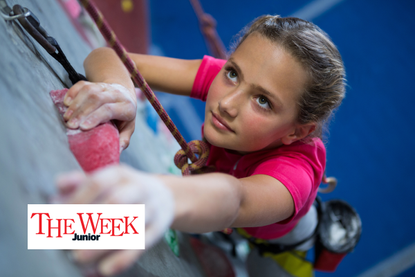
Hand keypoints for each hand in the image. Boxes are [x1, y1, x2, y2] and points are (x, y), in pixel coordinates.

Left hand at [54, 164, 174, 275]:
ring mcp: (151, 208)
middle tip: (66, 241)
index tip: (58, 219)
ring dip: (102, 243)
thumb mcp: (105, 180)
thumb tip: (55, 195)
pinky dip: (122, 258)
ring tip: (78, 258)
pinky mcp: (158, 229)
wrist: (166, 196)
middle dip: (89, 222)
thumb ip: (78, 184)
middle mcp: (139, 188)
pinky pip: (142, 245)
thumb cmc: (125, 190)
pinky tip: (104, 269)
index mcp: (120, 174)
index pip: (96, 184)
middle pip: (115, 202)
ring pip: (129, 225)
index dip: (76, 201)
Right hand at [63, 81, 136, 151]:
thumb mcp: (128, 127)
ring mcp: (106, 87)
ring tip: (67, 117)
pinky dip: (73, 93)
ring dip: (76, 104)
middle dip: (82, 112)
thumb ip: (124, 139)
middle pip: (97, 99)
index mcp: (127, 107)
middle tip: (71, 125)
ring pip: (89, 91)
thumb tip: (117, 149)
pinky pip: (82, 84)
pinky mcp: (95, 83)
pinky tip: (66, 103)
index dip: (95, 117)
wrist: (125, 94)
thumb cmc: (125, 116)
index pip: (109, 110)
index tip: (83, 127)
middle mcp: (117, 94)